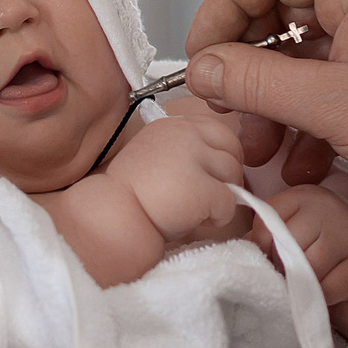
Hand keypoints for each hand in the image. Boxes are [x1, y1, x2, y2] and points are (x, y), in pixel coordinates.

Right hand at [105, 107, 246, 245]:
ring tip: (196, 209)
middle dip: (226, 175)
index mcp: (173, 126)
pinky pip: (229, 203)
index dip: (219, 156)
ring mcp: (193, 158)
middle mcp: (185, 134)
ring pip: (234, 175)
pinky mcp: (201, 187)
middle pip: (233, 150)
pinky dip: (219, 218)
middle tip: (207, 194)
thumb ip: (189, 153)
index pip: (219, 132)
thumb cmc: (135, 196)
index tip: (206, 175)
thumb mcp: (161, 159)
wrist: (113, 218)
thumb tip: (223, 165)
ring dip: (221, 197)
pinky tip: (196, 221)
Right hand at [185, 0, 347, 216]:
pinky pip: (337, 73)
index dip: (223, 5)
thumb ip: (258, 82)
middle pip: (282, 6)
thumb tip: (202, 67)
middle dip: (247, 62)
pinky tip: (303, 160)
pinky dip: (312, 111)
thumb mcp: (334, 107)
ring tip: (261, 149)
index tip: (203, 56)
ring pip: (306, 48)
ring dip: (276, 98)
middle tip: (226, 109)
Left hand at [252, 184, 347, 308]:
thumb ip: (265, 235)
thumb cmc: (317, 240)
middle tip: (289, 271)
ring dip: (301, 282)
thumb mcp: (292, 227)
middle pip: (288, 245)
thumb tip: (242, 251)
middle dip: (282, 265)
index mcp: (303, 196)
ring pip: (309, 268)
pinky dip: (320, 296)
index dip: (262, 244)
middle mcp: (327, 208)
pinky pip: (328, 289)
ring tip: (305, 280)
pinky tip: (325, 288)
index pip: (267, 220)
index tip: (268, 254)